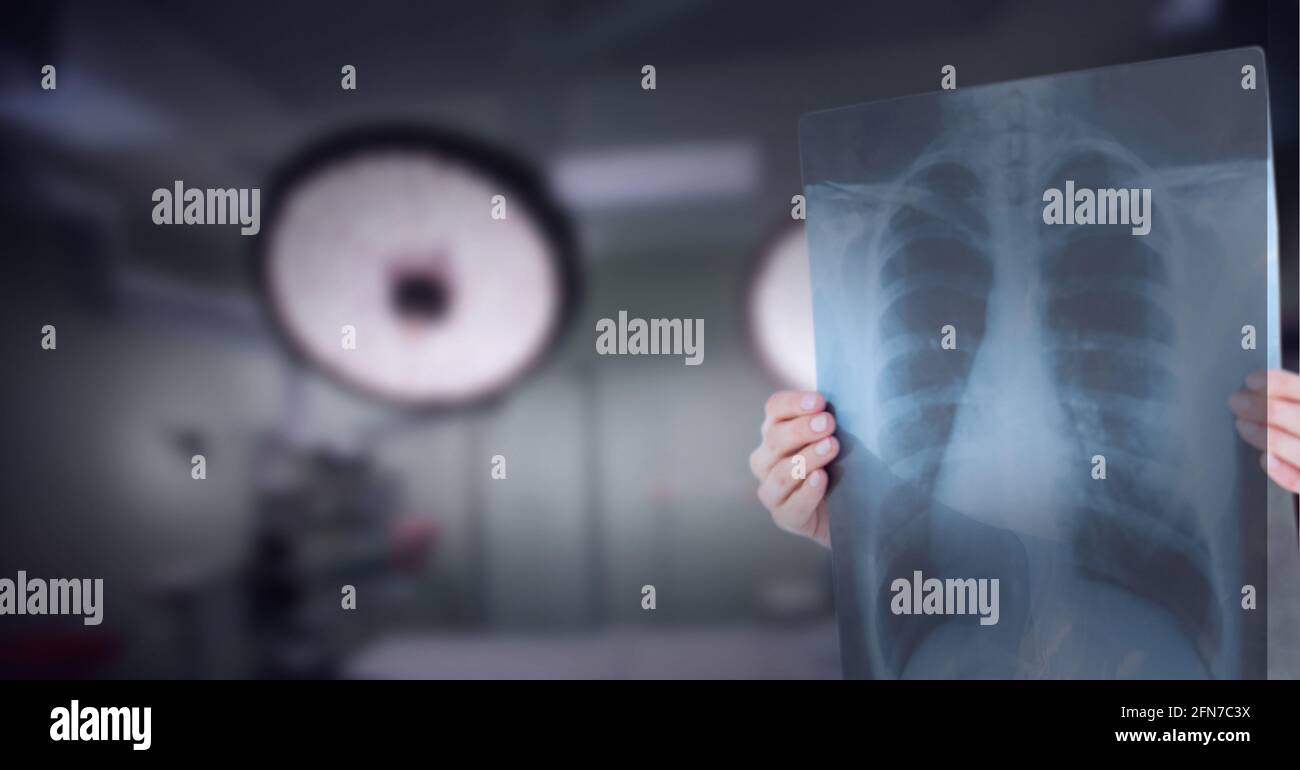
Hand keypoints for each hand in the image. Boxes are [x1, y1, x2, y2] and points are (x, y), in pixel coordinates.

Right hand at [749, 390, 838, 546]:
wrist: (852, 511)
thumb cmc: (843, 465)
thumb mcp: (839, 438)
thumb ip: (833, 420)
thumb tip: (850, 395)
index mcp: (777, 430)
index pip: (776, 408)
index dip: (794, 403)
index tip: (820, 401)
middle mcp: (767, 458)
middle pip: (774, 438)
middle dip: (801, 429)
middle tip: (828, 423)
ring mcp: (771, 490)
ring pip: (780, 472)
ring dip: (806, 458)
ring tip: (831, 447)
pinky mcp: (784, 516)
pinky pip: (791, 504)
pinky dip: (806, 491)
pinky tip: (821, 479)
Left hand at [1230, 368, 1299, 491]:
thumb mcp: (1299, 406)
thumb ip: (1289, 400)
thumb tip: (1256, 391)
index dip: (1279, 383)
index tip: (1251, 380)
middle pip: (1297, 417)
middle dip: (1261, 408)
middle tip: (1237, 402)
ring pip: (1295, 448)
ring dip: (1262, 435)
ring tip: (1242, 425)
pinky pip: (1296, 480)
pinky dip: (1280, 470)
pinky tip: (1265, 457)